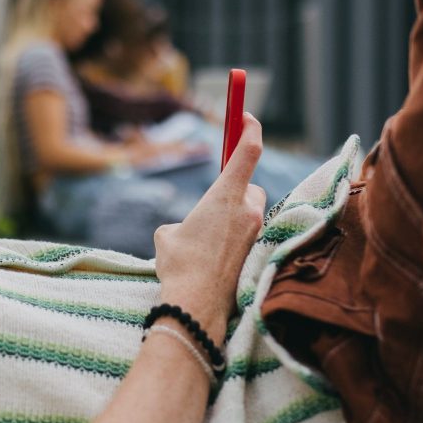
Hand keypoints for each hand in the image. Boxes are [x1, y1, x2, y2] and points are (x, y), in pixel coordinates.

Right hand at [151, 115, 265, 339]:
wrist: (197, 307)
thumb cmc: (179, 266)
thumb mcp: (168, 234)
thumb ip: (181, 223)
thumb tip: (186, 231)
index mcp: (226, 196)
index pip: (248, 149)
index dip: (249, 128)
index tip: (244, 115)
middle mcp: (247, 211)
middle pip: (250, 186)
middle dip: (235, 190)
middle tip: (212, 204)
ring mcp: (254, 235)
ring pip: (249, 213)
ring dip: (234, 217)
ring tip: (206, 240)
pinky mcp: (255, 254)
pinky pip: (245, 237)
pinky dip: (232, 241)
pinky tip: (211, 261)